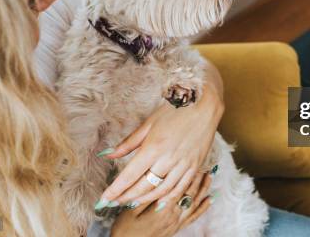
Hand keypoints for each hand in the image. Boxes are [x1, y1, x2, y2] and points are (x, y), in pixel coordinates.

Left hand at [98, 62, 223, 208]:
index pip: (130, 175)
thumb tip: (108, 154)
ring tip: (131, 204)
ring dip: (145, 200)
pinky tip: (158, 202)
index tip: (104, 200)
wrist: (205, 105)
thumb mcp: (149, 123)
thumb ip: (129, 143)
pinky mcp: (194, 167)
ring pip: (161, 191)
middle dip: (126, 197)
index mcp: (153, 147)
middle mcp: (168, 159)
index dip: (115, 190)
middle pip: (143, 186)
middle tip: (114, 203)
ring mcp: (183, 165)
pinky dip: (167, 199)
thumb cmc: (175, 111)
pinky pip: (180, 189)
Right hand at [110, 171, 213, 236]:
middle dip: (198, 179)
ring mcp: (176, 223)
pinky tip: (210, 199)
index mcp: (163, 210)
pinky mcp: (176, 228)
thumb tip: (151, 178)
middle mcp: (173, 216)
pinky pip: (194, 217)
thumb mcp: (130, 210)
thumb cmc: (126, 229)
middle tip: (205, 164)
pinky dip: (203, 208)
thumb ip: (143, 196)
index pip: (180, 189)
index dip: (188, 175)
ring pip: (195, 204)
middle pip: (190, 195)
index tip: (193, 162)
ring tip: (210, 176)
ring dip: (203, 190)